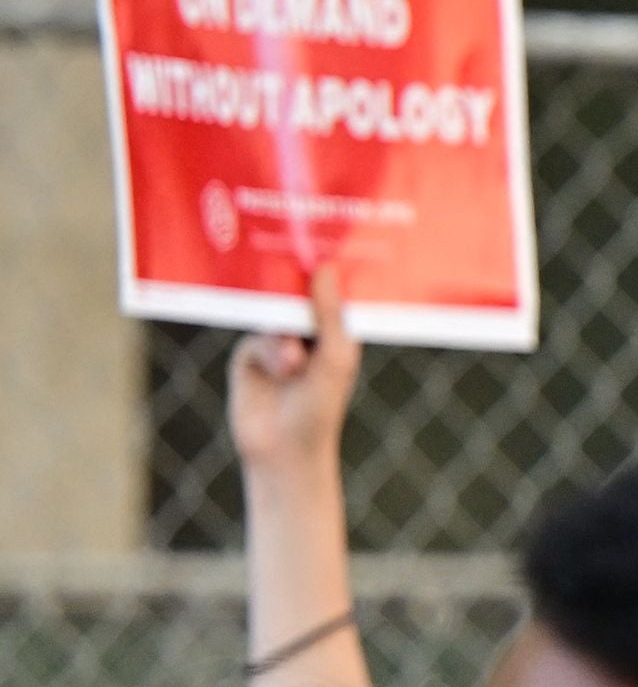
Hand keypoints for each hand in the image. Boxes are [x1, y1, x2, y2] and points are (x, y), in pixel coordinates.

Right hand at [230, 267, 361, 483]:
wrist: (284, 448)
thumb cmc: (321, 405)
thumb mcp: (334, 357)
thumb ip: (327, 313)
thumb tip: (325, 268)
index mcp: (337, 332)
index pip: (332, 293)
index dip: (328, 269)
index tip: (326, 238)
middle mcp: (308, 332)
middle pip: (298, 297)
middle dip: (297, 288)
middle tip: (292, 261)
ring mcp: (278, 341)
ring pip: (275, 317)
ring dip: (285, 342)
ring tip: (297, 369)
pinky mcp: (251, 352)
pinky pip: (256, 337)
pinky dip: (269, 352)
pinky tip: (283, 372)